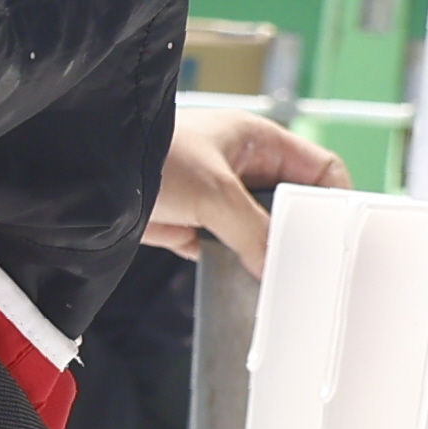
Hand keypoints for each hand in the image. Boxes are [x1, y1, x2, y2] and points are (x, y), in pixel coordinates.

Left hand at [150, 104, 344, 270]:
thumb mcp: (214, 191)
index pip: (320, 170)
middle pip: (292, 205)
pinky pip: (229, 250)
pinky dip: (238, 267)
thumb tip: (277, 266)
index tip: (342, 237)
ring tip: (286, 283)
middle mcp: (243, 167)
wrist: (85, 176)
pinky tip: (250, 287)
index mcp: (259, 141)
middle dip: (301, 234)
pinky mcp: (193, 226)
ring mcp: (218, 198)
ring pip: (260, 232)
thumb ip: (253, 230)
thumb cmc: (152, 157)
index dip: (334, 201)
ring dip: (268, 254)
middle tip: (315, 268)